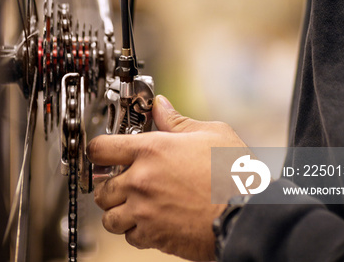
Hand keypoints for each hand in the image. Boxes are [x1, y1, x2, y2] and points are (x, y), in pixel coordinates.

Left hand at [87, 94, 245, 259]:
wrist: (245, 215)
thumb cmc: (233, 174)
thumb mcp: (211, 133)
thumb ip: (178, 121)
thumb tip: (161, 106)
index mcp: (151, 150)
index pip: (102, 149)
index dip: (98, 150)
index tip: (101, 153)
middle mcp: (141, 180)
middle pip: (101, 187)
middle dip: (109, 185)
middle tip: (124, 181)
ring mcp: (144, 211)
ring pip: (110, 216)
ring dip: (118, 211)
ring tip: (134, 204)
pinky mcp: (153, 236)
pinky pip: (129, 236)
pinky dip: (135, 231)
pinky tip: (150, 220)